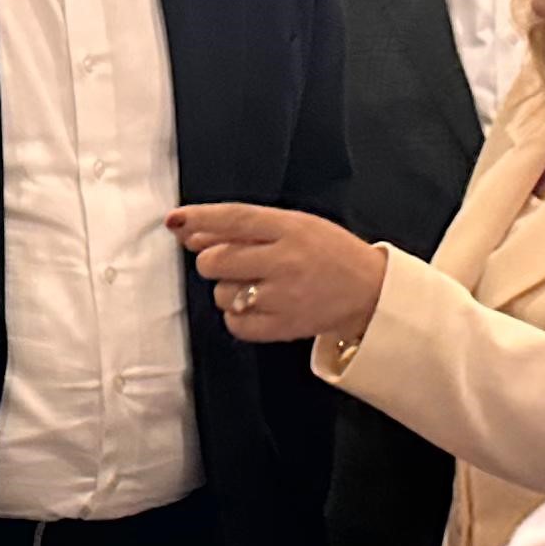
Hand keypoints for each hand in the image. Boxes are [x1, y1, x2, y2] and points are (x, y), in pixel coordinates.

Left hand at [168, 203, 387, 347]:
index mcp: (290, 228)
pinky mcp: (283, 327)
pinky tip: (258, 306)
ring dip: (229, 290)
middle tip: (233, 263)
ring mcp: (284, 297)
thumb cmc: (329, 254)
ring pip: (222, 294)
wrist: (370, 292)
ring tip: (259, 286)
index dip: (199, 218)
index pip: (234, 219)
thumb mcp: (295, 225)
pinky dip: (238, 316)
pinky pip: (235, 323)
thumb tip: (191, 234)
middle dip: (213, 261)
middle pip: (216, 261)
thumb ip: (246, 228)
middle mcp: (285, 261)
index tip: (174, 220)